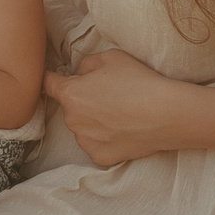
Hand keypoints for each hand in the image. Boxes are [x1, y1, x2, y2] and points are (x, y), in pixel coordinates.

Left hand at [42, 49, 187, 166]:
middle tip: (110, 95)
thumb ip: (86, 64)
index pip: (48, 84)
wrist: (167, 114)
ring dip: (93, 122)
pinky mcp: (100, 157)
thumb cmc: (139, 81)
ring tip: (121, 114)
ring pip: (83, 128)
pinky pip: (96, 146)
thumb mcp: (111, 57)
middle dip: (83, 101)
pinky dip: (105, 140)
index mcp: (71, 94)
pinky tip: (123, 131)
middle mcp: (72, 120)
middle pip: (70, 107)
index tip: (51, 79)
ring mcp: (85, 142)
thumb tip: (79, 74)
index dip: (50, 78)